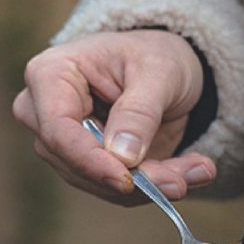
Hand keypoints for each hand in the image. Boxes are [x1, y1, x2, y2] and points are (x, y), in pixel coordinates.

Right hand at [12, 30, 216, 205]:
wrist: (163, 67)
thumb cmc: (153, 55)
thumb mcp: (158, 71)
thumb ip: (140, 112)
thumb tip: (123, 157)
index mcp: (51, 74)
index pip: (57, 130)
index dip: (90, 161)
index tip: (127, 180)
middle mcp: (45, 113)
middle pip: (75, 163)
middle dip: (131, 178)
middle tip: (182, 180)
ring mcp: (62, 144)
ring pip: (98, 182)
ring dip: (151, 184)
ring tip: (198, 170)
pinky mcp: (86, 165)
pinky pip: (115, 187)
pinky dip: (155, 185)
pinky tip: (191, 172)